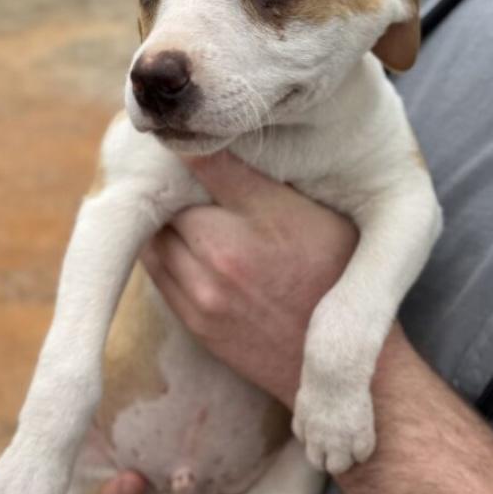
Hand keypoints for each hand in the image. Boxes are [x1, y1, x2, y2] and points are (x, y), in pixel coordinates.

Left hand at [142, 151, 357, 408]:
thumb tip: (235, 142)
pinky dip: (160, 250)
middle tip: (172, 171)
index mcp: (266, 216)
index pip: (206, 159)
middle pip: (169, 198)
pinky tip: (176, 241)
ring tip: (172, 204)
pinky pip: (156, 271)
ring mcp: (204, 291)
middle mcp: (227, 252)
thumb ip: (278, 182)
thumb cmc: (339, 279)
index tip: (183, 131)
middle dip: (171, 184)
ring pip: (154, 234)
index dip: (190, 141)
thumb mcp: (325, 218)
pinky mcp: (193, 320)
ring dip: (160, 218)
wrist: (335, 362)